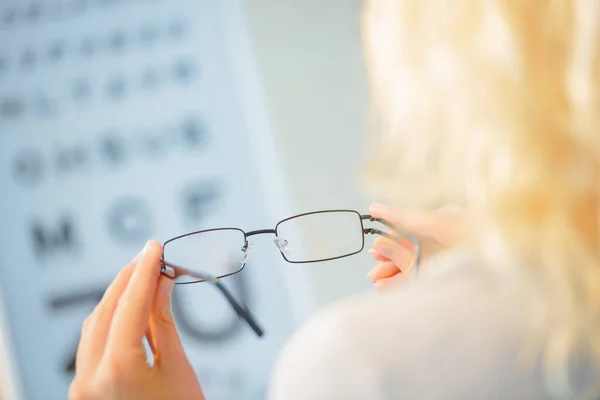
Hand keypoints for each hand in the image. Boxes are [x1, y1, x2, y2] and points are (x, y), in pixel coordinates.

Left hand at [69, 241, 204, 399]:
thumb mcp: (177, 368)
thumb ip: (163, 321)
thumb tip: (161, 282)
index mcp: (116, 370)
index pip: (128, 304)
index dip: (144, 271)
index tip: (156, 247)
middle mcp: (89, 377)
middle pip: (105, 310)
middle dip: (129, 279)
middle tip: (152, 256)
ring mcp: (82, 386)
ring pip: (94, 324)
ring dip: (118, 297)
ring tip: (145, 277)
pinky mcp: (84, 390)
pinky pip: (92, 343)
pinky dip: (111, 320)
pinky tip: (130, 307)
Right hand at [367, 203, 466, 289]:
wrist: (502, 266)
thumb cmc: (472, 235)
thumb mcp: (434, 222)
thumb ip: (402, 217)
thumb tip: (374, 207)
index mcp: (439, 226)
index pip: (407, 232)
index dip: (390, 241)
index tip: (376, 249)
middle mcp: (440, 245)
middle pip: (406, 253)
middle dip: (387, 261)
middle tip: (373, 270)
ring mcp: (443, 265)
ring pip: (410, 270)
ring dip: (390, 274)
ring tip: (375, 281)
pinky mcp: (445, 282)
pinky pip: (417, 283)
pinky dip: (400, 285)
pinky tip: (384, 288)